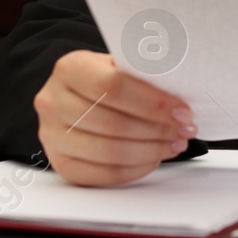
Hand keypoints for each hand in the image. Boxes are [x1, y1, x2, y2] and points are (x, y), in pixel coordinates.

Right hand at [34, 49, 196, 185]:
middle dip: (158, 129)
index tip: (182, 111)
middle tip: (185, 130)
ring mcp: (52, 136)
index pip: (113, 87)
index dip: (153, 103)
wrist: (74, 95)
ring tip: (174, 144)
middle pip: (113, 123)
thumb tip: (179, 88)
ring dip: (151, 150)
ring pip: (110, 152)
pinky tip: (155, 158)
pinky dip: (136, 169)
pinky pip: (104, 174)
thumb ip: (142, 72)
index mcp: (70, 69)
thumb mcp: (120, 64)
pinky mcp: (61, 164)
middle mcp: (53, 102)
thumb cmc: (104, 79)